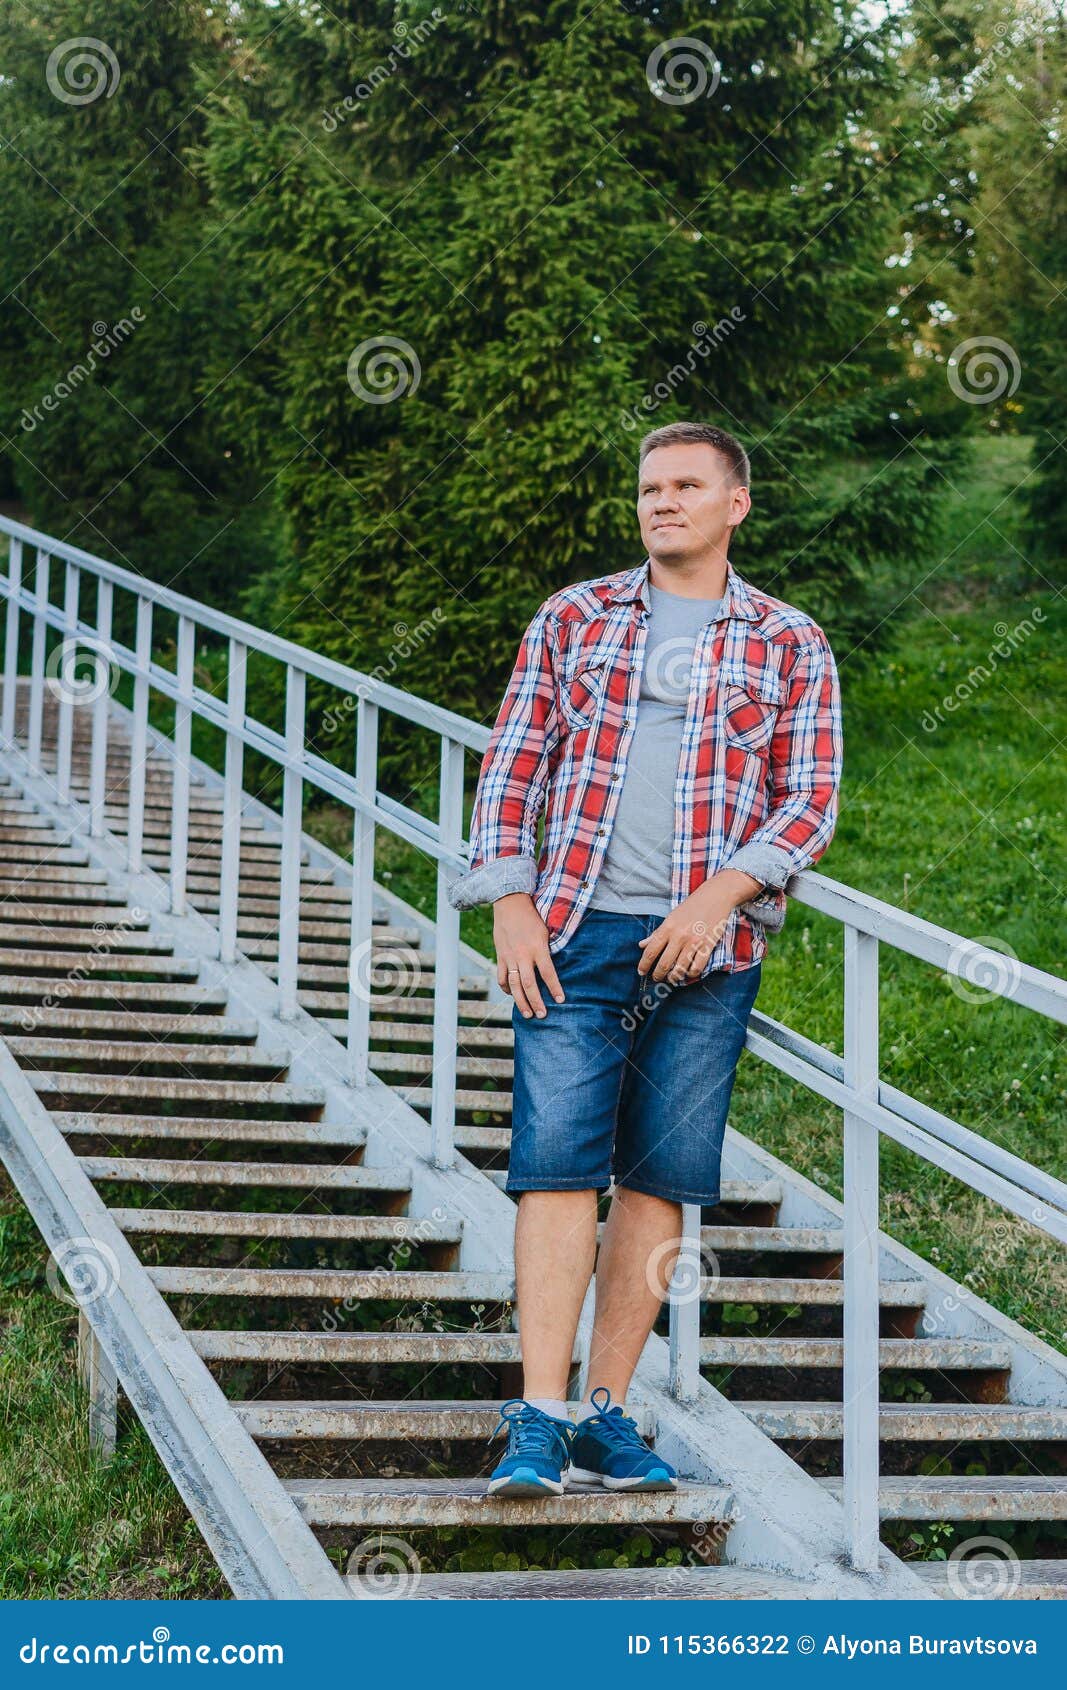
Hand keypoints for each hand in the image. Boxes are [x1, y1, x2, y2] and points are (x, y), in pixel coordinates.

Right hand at [493, 893, 564, 1018]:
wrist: (510, 904)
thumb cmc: (531, 917)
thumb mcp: (545, 932)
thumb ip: (547, 951)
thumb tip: (553, 969)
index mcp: (537, 948)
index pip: (548, 973)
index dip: (555, 988)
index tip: (561, 1000)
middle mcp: (523, 954)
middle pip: (529, 984)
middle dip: (536, 1001)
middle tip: (542, 1015)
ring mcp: (510, 957)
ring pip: (514, 985)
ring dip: (521, 1001)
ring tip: (527, 1014)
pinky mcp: (501, 956)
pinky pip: (502, 977)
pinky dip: (506, 988)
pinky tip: (512, 995)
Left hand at [637, 870, 762, 982]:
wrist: (716, 896)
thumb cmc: (692, 906)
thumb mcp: (671, 917)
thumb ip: (657, 933)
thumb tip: (642, 945)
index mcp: (667, 927)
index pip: (650, 951)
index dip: (644, 965)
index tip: (641, 972)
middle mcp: (679, 936)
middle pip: (664, 964)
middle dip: (658, 975)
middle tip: (657, 978)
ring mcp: (694, 942)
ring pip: (680, 969)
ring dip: (674, 978)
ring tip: (672, 978)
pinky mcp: (708, 945)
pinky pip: (697, 967)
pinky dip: (691, 974)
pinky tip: (688, 972)